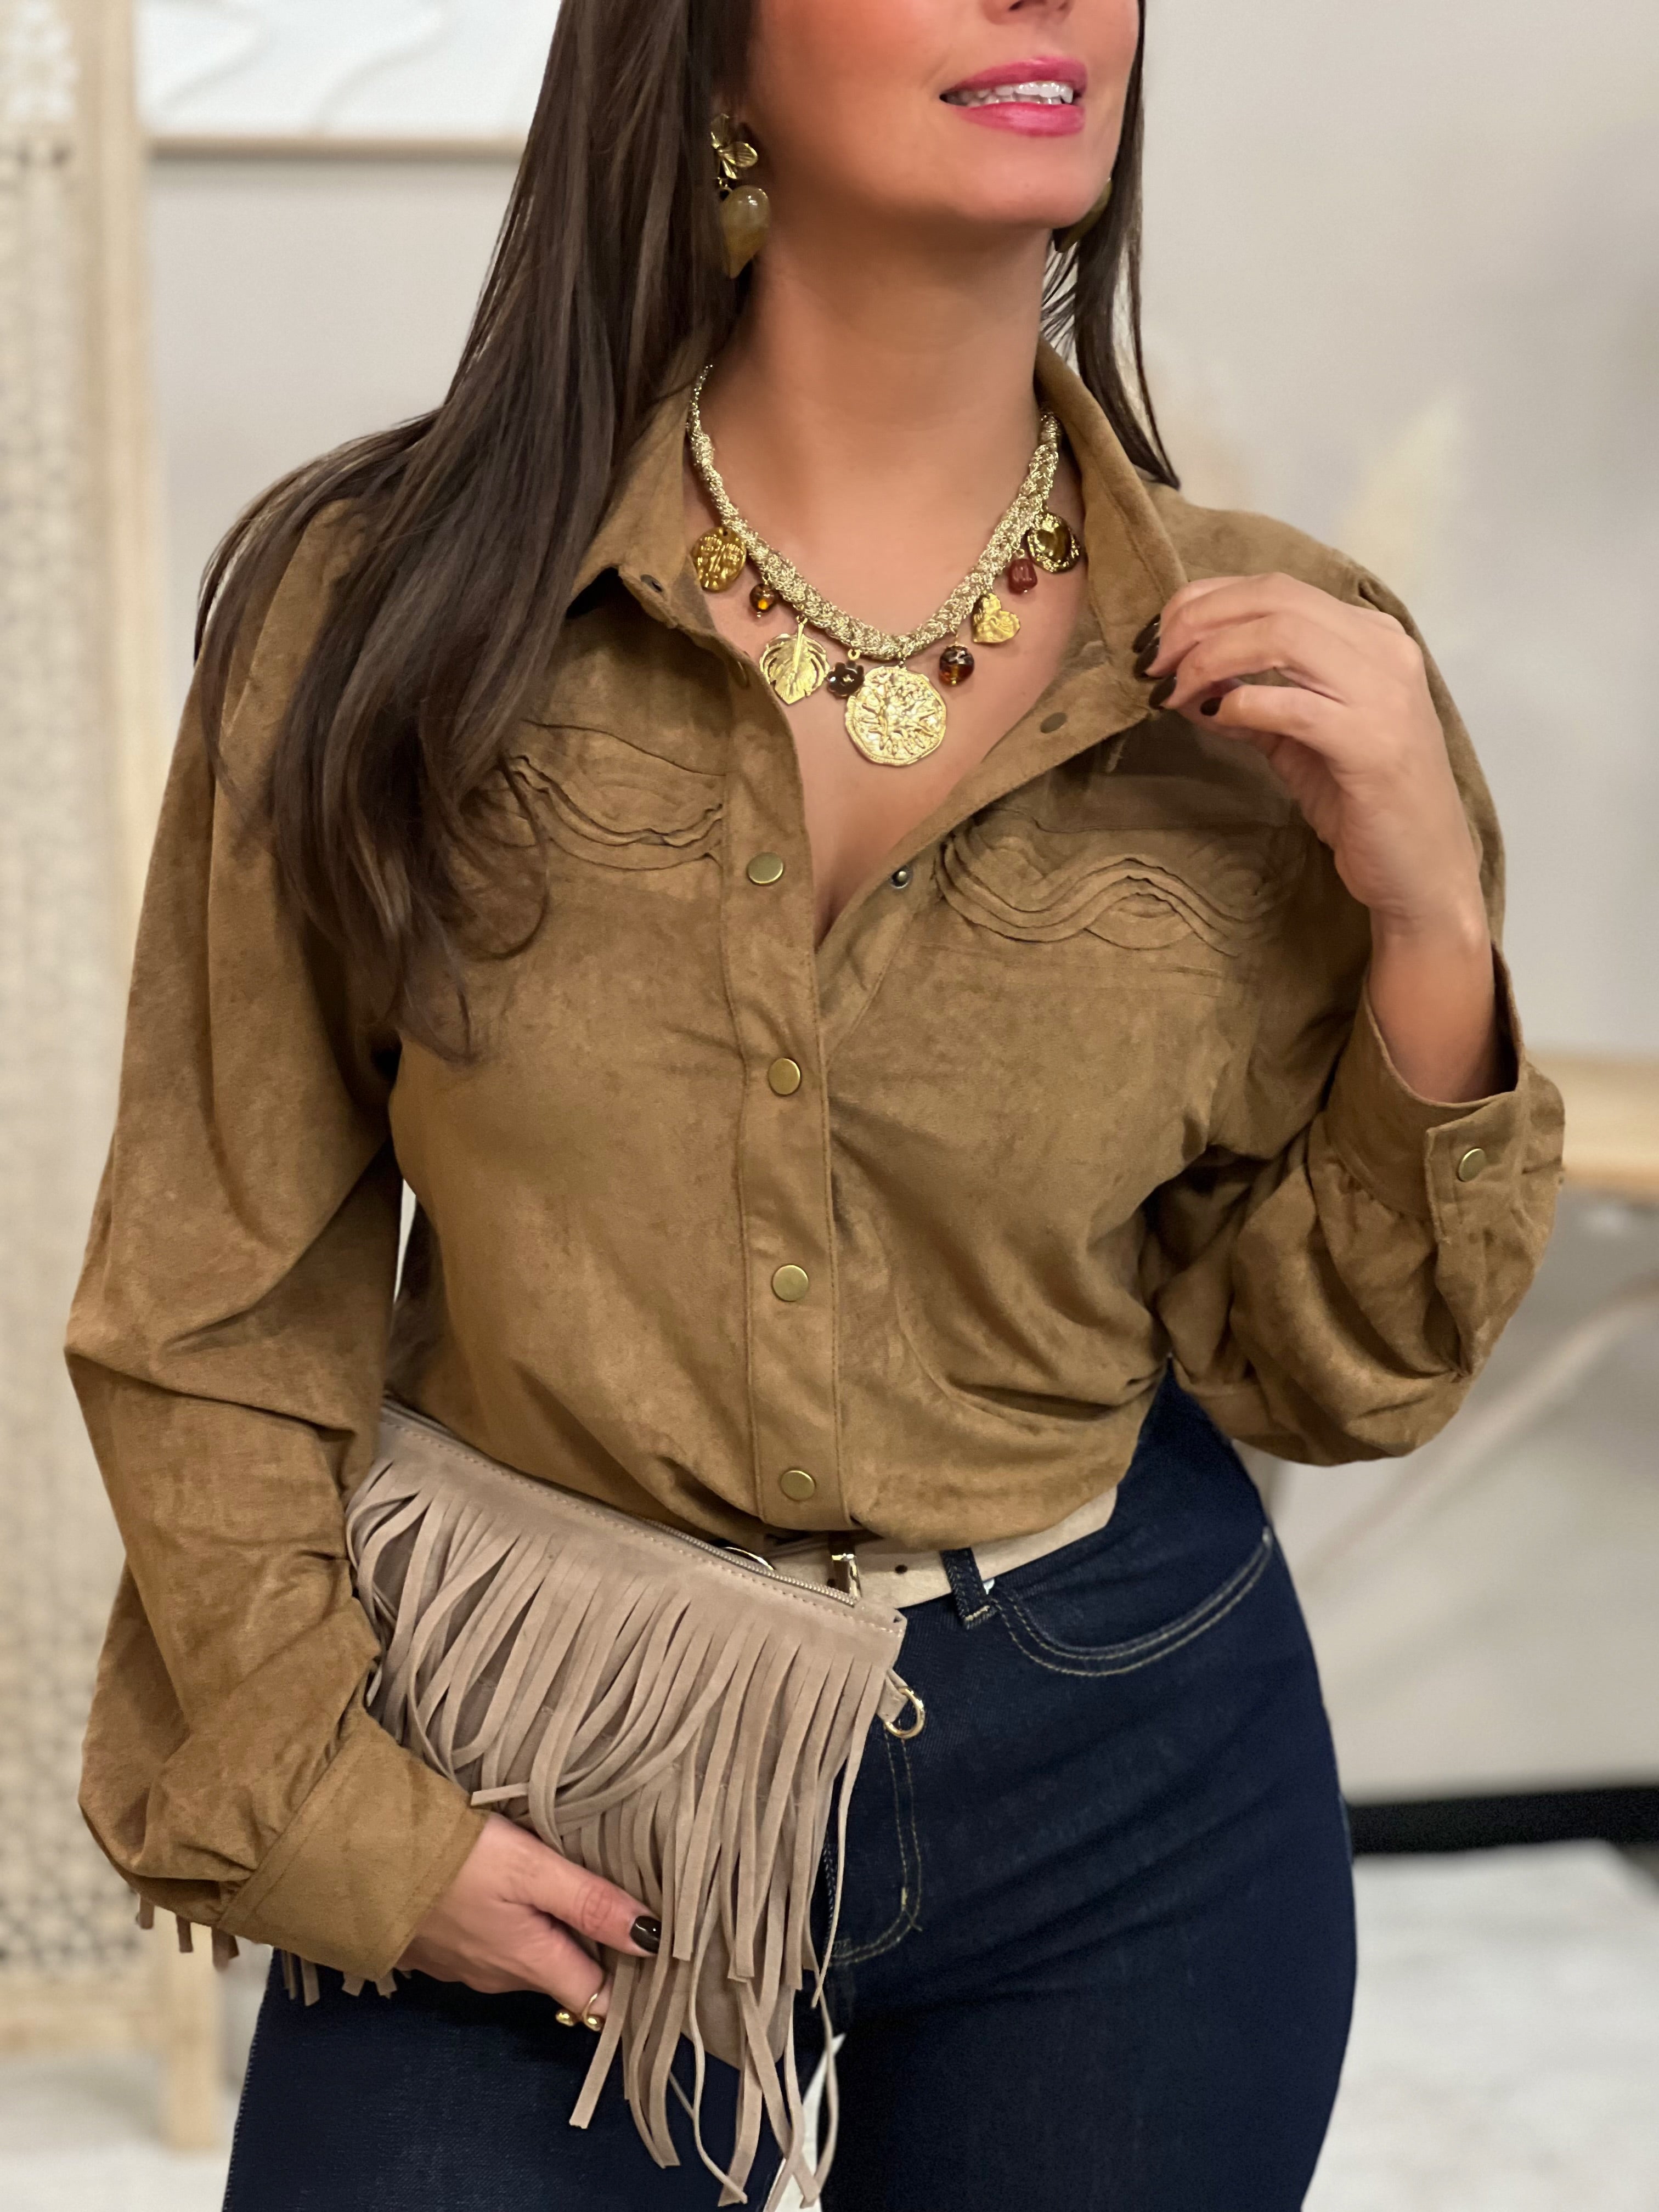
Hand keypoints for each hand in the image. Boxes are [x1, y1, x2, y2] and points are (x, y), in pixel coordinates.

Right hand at [398, 1812, 659, 2021]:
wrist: (355, 1861)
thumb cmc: (451, 1862)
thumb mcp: (532, 1871)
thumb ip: (590, 1903)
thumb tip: (654, 1937)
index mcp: (530, 1963)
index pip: (597, 1998)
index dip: (631, 1982)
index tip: (661, 1958)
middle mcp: (499, 1976)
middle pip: (564, 1972)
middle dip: (593, 1949)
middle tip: (624, 1903)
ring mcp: (463, 1964)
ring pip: (524, 1956)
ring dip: (548, 1931)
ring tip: (571, 1887)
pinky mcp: (434, 1945)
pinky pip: (487, 1943)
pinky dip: (507, 1922)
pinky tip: (508, 1888)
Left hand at [1143, 573, 1503, 1101]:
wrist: (1421, 870)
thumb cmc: (1360, 801)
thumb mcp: (1298, 736)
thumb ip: (1252, 698)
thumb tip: (1184, 679)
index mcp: (1370, 636)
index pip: (1275, 588)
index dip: (1204, 602)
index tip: (1158, 639)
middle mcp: (1384, 649)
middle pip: (1273, 599)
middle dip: (1196, 623)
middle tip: (1152, 665)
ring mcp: (1384, 693)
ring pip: (1281, 636)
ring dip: (1210, 658)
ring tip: (1172, 692)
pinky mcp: (1373, 743)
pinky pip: (1292, 704)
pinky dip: (1241, 704)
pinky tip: (1214, 718)